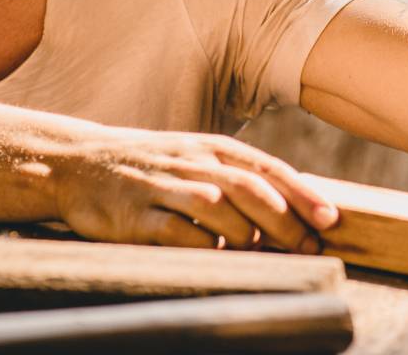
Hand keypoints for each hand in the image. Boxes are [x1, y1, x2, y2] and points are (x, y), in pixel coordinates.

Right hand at [50, 128, 337, 252]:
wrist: (77, 163)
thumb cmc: (150, 166)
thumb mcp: (194, 159)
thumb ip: (236, 176)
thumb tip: (294, 207)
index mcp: (211, 148)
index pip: (266, 168)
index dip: (302, 194)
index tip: (330, 219)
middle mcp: (190, 163)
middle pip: (248, 188)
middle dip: (284, 220)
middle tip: (310, 247)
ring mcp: (161, 187)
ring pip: (216, 206)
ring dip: (247, 234)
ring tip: (268, 256)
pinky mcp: (133, 215)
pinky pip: (175, 231)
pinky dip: (202, 246)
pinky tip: (220, 259)